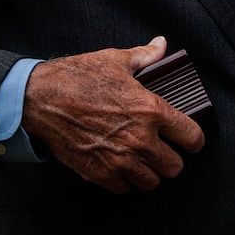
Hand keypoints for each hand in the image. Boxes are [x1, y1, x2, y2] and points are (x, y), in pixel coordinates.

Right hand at [19, 37, 205, 193]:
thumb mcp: (115, 60)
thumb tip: (161, 45)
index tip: (190, 141)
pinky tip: (120, 168)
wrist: (39, 98)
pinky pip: (124, 189)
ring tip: (142, 162)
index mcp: (151, 110)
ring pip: (151, 183)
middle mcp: (140, 139)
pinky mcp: (98, 173)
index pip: (192, 137)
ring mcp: (119, 159)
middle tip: (163, 152)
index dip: (195, 140)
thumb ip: (145, 57)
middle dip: (171, 160)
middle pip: (175, 167)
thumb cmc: (77, 77)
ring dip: (149, 173)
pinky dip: (124, 181)